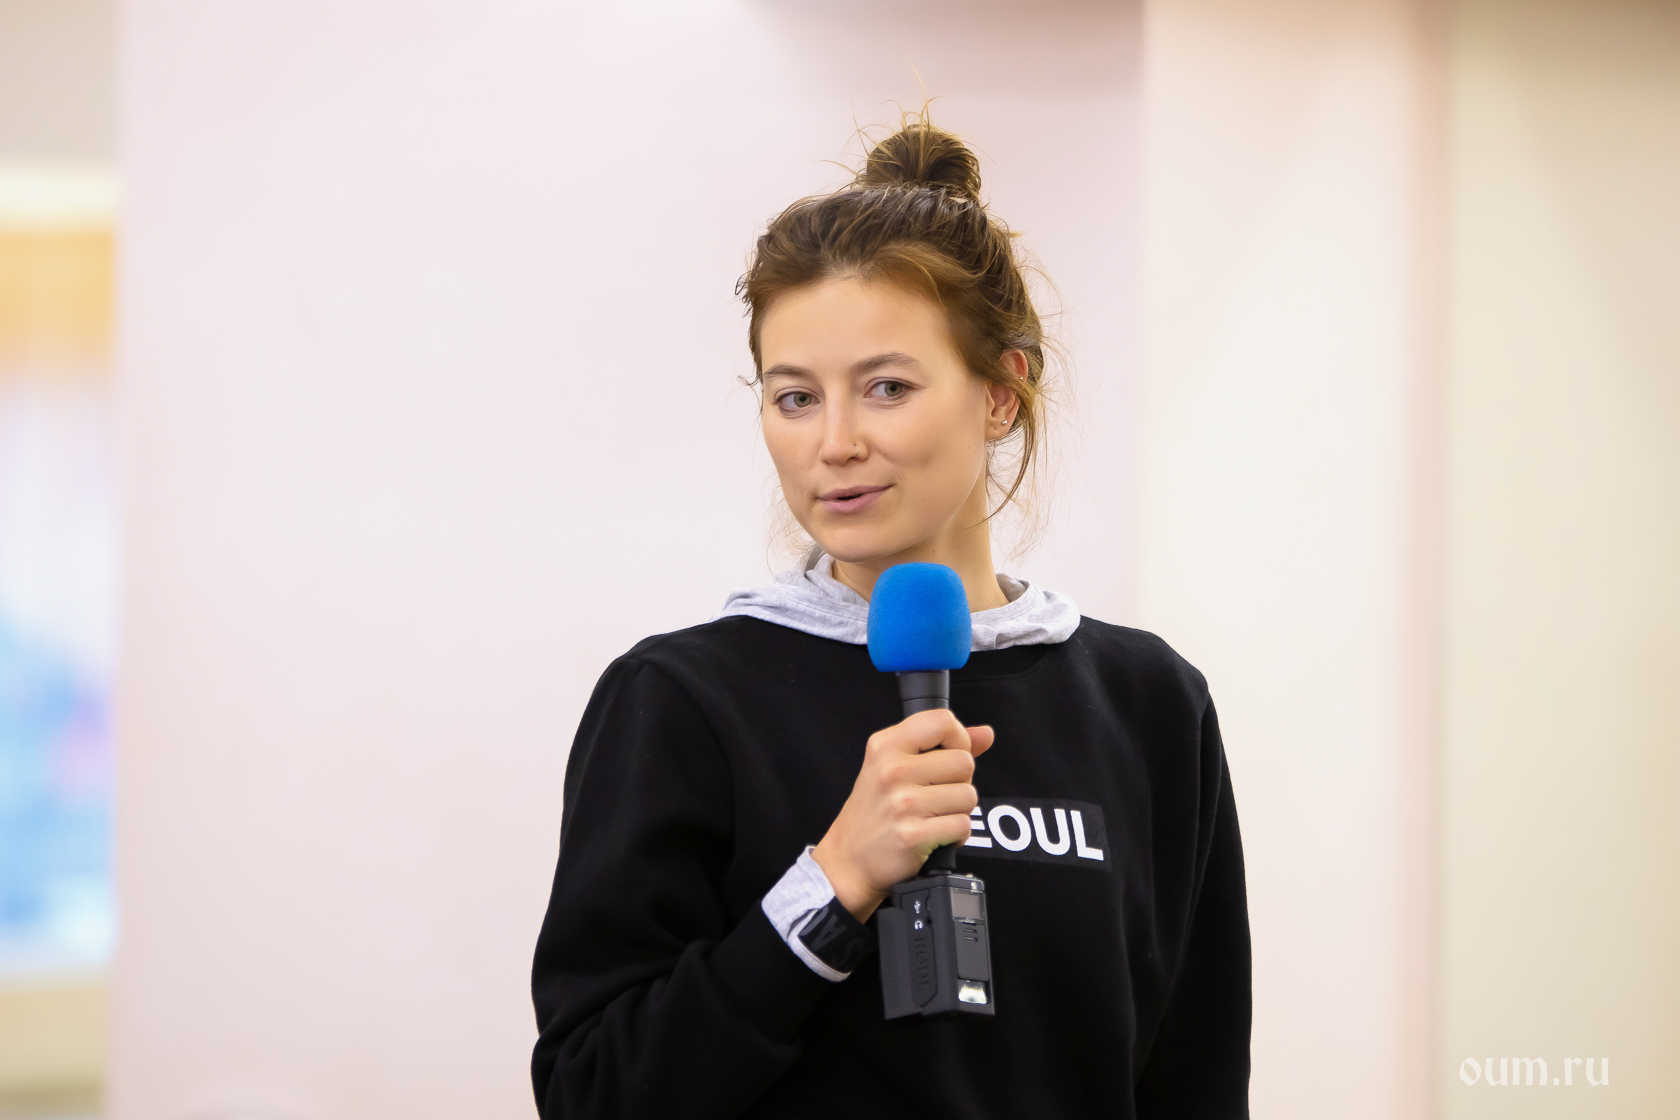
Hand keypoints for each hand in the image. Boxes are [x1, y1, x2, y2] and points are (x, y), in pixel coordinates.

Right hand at [811, 709, 993, 921]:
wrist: (849, 859)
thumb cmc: (875, 810)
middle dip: (959, 782)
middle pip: (964, 762)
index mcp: (886, 745)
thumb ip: (940, 745)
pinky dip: (955, 835)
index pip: (943, 721)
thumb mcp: (895, 765)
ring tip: (932, 816)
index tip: (949, 756)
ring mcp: (902, 803)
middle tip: (935, 795)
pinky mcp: (912, 834)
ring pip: (968, 796)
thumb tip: (986, 734)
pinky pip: (962, 826)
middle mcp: (892, 770)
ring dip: (958, 811)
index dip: (958, 739)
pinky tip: (934, 834)